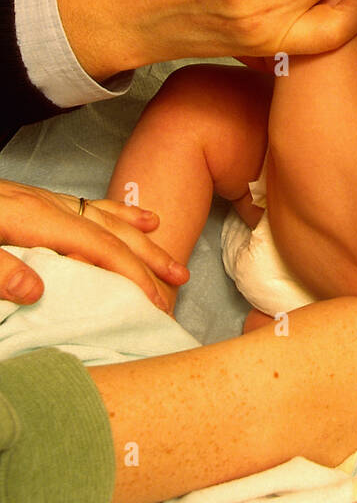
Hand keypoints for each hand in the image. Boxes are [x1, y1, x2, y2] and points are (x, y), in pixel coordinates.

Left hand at [0, 179, 187, 311]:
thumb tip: (35, 290)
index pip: (96, 247)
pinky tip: (140, 220)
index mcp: (31, 218)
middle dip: (148, 259)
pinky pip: (90, 206)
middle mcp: (44, 205)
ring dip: (142, 241)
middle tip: (178, 285)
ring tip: (173, 261)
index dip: (130, 274)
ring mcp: (41, 201)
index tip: (156, 301)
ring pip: (106, 218)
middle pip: (109, 231)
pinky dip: (120, 214)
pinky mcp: (34, 202)